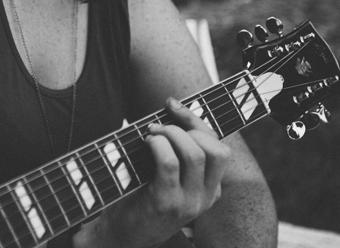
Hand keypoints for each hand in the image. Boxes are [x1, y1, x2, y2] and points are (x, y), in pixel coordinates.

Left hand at [73, 98, 231, 247]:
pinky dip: (158, 145)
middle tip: (159, 126)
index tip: (172, 105)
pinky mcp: (166, 202)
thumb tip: (172, 106)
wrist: (121, 234)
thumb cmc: (141, 196)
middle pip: (216, 149)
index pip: (219, 147)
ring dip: (170, 134)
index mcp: (211, 189)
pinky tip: (146, 144)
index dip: (197, 120)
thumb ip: (176, 150)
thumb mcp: (168, 176)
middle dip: (187, 127)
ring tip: (151, 134)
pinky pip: (170, 163)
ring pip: (195, 153)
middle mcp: (206, 197)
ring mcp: (189, 202)